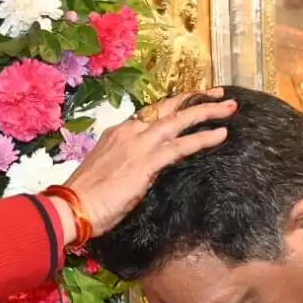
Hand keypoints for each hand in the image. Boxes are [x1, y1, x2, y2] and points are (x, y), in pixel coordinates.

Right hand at [63, 89, 237, 235]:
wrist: (72, 207)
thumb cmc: (87, 197)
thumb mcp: (109, 172)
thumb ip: (129, 164)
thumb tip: (147, 169)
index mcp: (119, 133)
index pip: (153, 114)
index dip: (175, 107)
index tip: (190, 104)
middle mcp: (130, 131)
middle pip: (169, 108)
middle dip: (196, 99)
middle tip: (219, 95)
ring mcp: (139, 144)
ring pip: (180, 120)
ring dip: (207, 112)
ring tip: (230, 108)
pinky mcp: (147, 162)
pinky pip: (182, 146)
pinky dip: (203, 138)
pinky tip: (220, 135)